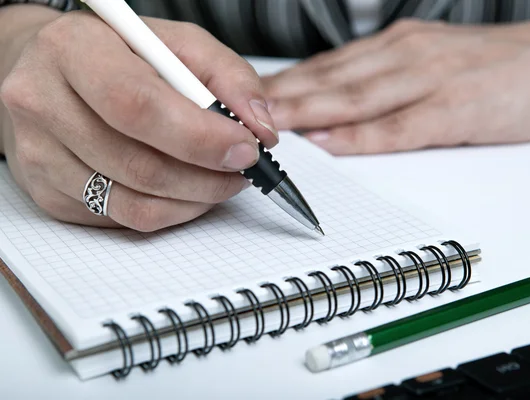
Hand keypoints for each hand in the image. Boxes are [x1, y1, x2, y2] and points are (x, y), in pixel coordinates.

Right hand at [1, 10, 277, 230]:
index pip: (140, 106)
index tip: (246, 147)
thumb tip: (261, 129)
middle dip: (208, 176)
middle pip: (139, 165)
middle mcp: (42, 103)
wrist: (48, 72)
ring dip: (195, 199)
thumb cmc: (118, 55)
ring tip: (221, 179)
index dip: (201, 136)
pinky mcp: (49, 193)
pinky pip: (124, 219)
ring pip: (135, 203)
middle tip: (243, 169)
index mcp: (73, 50)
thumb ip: (228, 77)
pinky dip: (170, 211)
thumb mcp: (177, 44)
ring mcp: (39, 155)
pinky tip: (187, 191)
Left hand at [263, 16, 529, 154]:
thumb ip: (385, 81)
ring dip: (308, 113)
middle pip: (330, 79)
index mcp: (398, 46)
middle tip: (238, 113)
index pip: (327, 66)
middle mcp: (406, 56)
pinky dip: (362, 137)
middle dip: (280, 98)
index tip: (246, 99)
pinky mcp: (458, 107)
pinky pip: (401, 125)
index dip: (283, 83)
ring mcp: (431, 79)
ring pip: (356, 97)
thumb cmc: (494, 67)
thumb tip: (337, 108)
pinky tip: (333, 145)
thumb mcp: (432, 62)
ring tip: (268, 127)